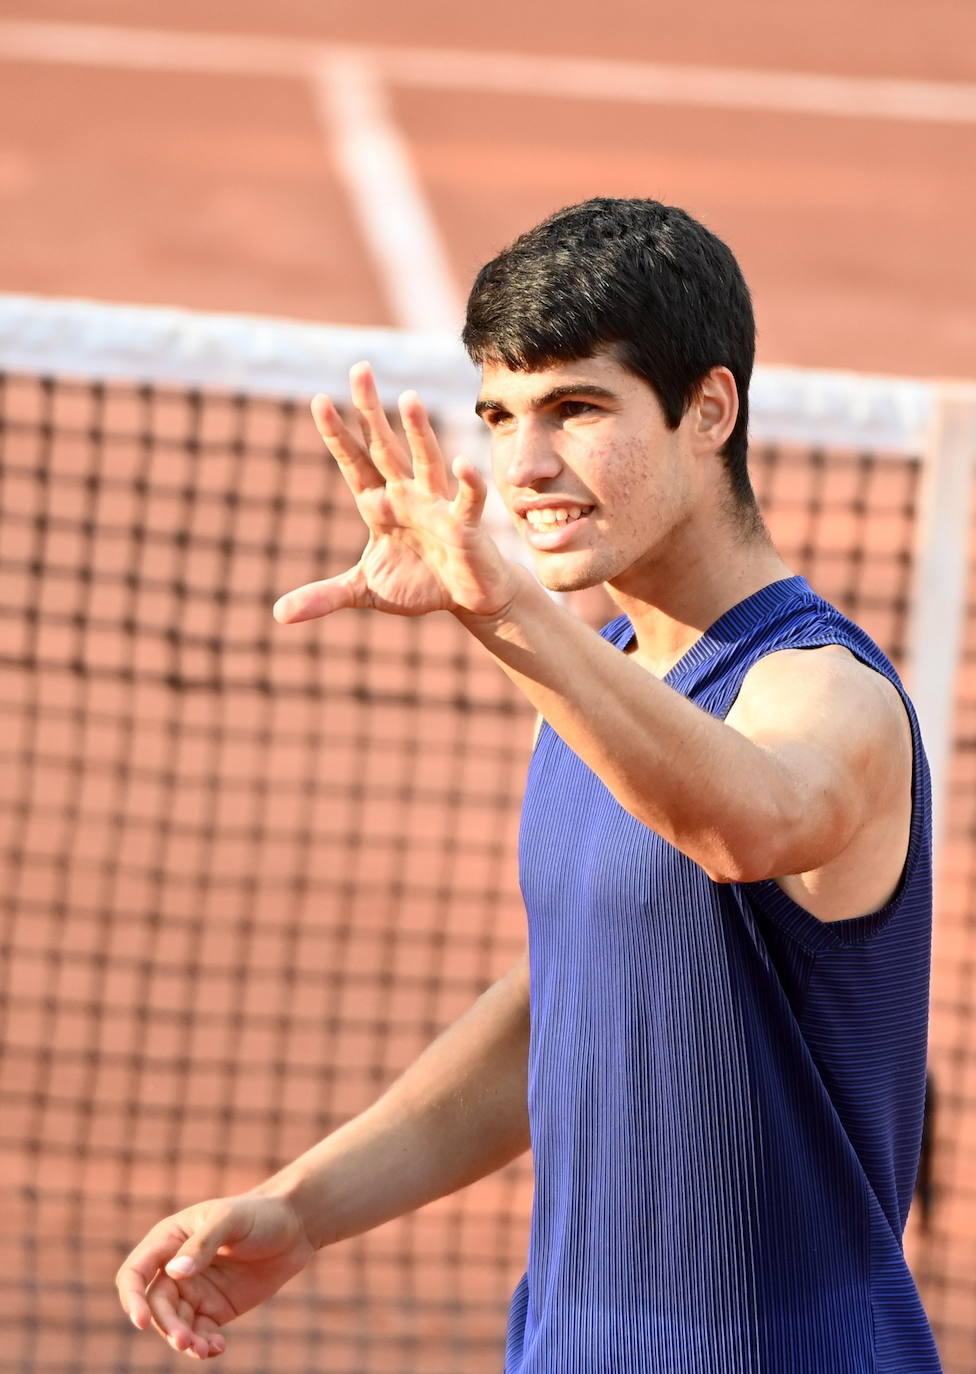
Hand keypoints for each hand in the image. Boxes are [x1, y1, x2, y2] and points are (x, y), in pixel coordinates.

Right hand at [116, 1193, 315, 1359]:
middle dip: (167, 1325)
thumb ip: (202, 1244)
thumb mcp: (231, 1221)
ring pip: (175, 1324)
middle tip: (185, 1340)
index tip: (141, 1320)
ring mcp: (195, 1290)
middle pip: (155, 1305)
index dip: (131, 1297)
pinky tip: (218, 1347)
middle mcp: (176, 1267)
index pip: (135, 1272)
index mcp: (169, 1239)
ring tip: (205, 1350)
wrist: (295, 1228)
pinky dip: (203, 1346)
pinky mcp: (214, 1309)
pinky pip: (199, 1334)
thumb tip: (174, 1273)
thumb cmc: (260, 1214)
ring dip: (184, 1341)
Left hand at [272, 363, 520, 624]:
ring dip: (418, 432)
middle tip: (359, 370)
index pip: (353, 463)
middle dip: (371, 411)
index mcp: (379, 505)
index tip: (316, 401)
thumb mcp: (365, 591)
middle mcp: (406, 495)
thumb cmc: (420, 582)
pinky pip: (466, 500)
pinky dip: (466, 483)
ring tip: (408, 399)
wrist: (467, 597)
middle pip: (384, 447)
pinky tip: (461, 463)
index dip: (336, 435)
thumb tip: (278, 614)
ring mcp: (436, 506)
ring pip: (425, 461)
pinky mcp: (465, 526)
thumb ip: (324, 596)